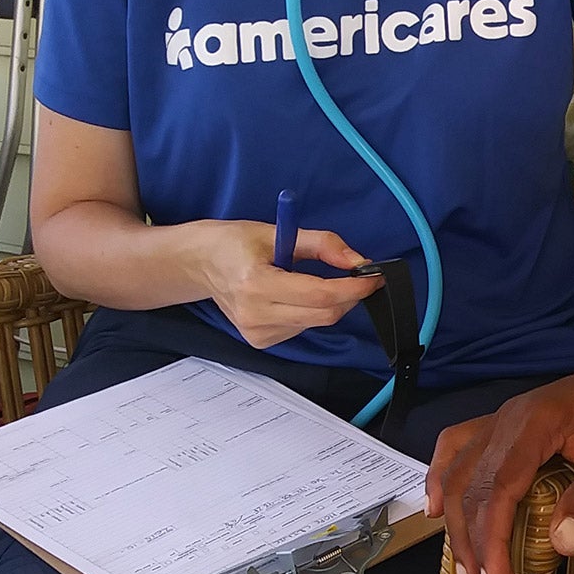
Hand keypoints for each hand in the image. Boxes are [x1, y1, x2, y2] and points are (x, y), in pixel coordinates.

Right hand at [192, 220, 378, 349]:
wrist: (200, 263)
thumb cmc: (234, 243)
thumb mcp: (279, 232)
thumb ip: (322, 244)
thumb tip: (357, 261)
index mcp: (255, 284)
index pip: (320, 295)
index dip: (353, 287)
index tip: (374, 276)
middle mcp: (254, 314)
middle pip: (323, 315)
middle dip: (349, 296)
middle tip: (359, 276)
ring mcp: (256, 333)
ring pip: (316, 323)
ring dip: (330, 303)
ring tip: (314, 279)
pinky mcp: (260, 341)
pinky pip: (302, 328)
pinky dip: (311, 312)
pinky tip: (294, 295)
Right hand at [424, 352, 573, 573]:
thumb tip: (561, 544)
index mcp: (538, 421)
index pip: (499, 487)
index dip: (491, 540)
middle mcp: (510, 416)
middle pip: (472, 485)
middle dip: (475, 544)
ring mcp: (506, 417)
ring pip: (460, 471)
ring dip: (457, 523)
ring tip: (468, 571)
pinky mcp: (511, 422)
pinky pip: (461, 446)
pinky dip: (441, 477)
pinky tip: (436, 509)